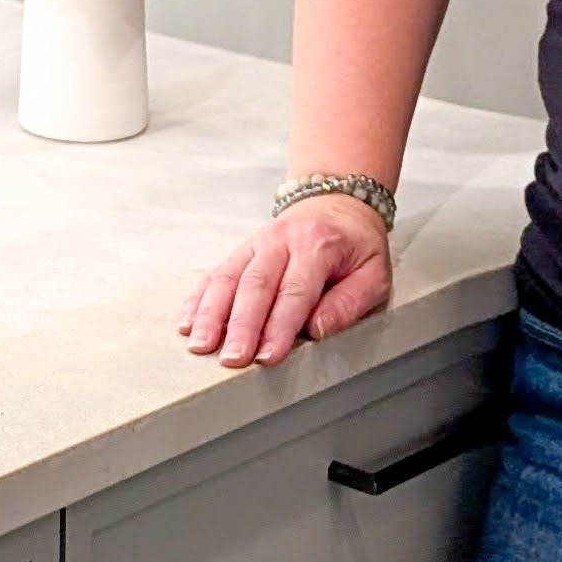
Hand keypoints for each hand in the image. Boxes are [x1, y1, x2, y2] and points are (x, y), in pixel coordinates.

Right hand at [178, 195, 392, 368]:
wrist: (336, 203)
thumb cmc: (356, 247)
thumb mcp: (373, 273)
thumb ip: (349, 303)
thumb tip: (318, 329)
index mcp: (318, 245)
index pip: (296, 291)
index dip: (280, 326)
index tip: (268, 355)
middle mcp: (282, 241)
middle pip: (256, 285)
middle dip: (241, 325)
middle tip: (231, 358)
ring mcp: (257, 244)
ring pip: (229, 278)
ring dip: (212, 313)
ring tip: (200, 343)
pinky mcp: (242, 251)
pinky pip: (216, 273)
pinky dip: (199, 298)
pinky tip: (188, 320)